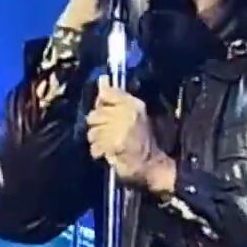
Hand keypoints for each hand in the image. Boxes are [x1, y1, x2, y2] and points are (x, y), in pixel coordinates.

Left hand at [86, 78, 176, 194]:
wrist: (154, 165)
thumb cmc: (143, 141)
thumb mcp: (134, 115)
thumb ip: (115, 98)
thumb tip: (102, 81)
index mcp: (133, 103)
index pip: (106, 93)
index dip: (101, 105)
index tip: (106, 115)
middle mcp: (128, 112)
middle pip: (95, 113)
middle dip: (98, 127)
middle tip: (108, 135)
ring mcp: (122, 128)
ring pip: (93, 131)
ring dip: (98, 141)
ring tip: (109, 145)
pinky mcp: (116, 143)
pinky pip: (96, 146)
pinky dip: (99, 152)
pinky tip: (108, 153)